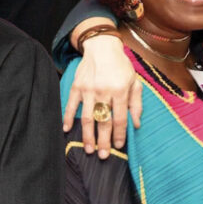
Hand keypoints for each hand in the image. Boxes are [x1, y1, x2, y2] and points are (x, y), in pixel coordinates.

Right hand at [62, 30, 141, 156]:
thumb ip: (136, 104)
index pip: (120, 118)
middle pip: (103, 121)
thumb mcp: (134, 82)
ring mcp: (88, 90)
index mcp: (120, 91)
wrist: (102, 47)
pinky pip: (70, 105)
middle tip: (103, 156)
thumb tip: (135, 125)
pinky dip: (67, 118)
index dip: (119, 135)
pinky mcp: (76, 87)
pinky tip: (66, 130)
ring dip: (87, 136)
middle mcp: (103, 91)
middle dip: (104, 141)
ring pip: (87, 118)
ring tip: (89, 149)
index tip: (119, 146)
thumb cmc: (120, 66)